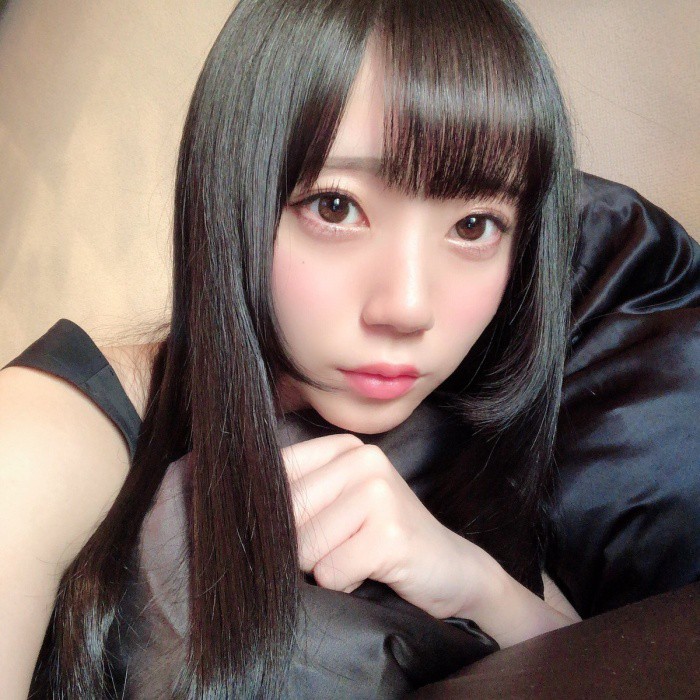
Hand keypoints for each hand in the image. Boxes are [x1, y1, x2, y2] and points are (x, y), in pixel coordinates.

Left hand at [282, 433, 498, 619]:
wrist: (451, 569)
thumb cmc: (384, 538)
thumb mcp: (340, 503)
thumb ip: (300, 496)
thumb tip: (241, 505)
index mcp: (345, 446)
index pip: (276, 473)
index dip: (275, 513)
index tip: (303, 528)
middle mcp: (362, 458)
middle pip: (287, 514)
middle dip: (303, 547)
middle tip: (341, 548)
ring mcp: (378, 492)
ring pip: (304, 546)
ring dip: (326, 567)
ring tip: (359, 557)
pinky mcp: (389, 533)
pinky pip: (331, 572)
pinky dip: (345, 584)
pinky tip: (374, 570)